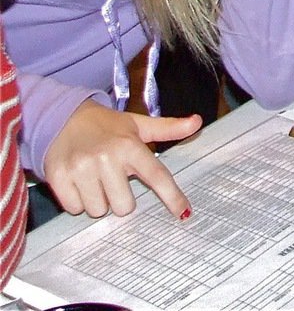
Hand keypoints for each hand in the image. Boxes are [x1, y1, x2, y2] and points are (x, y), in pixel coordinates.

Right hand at [44, 100, 201, 218]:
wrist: (64, 118)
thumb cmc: (107, 126)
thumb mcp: (139, 124)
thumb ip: (168, 128)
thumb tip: (197, 122)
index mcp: (130, 145)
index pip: (156, 176)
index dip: (172, 196)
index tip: (184, 213)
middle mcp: (107, 157)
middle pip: (124, 206)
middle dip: (120, 197)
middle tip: (114, 178)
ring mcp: (81, 168)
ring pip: (98, 210)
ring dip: (98, 199)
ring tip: (95, 177)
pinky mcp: (58, 178)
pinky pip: (74, 209)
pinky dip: (77, 200)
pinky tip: (78, 180)